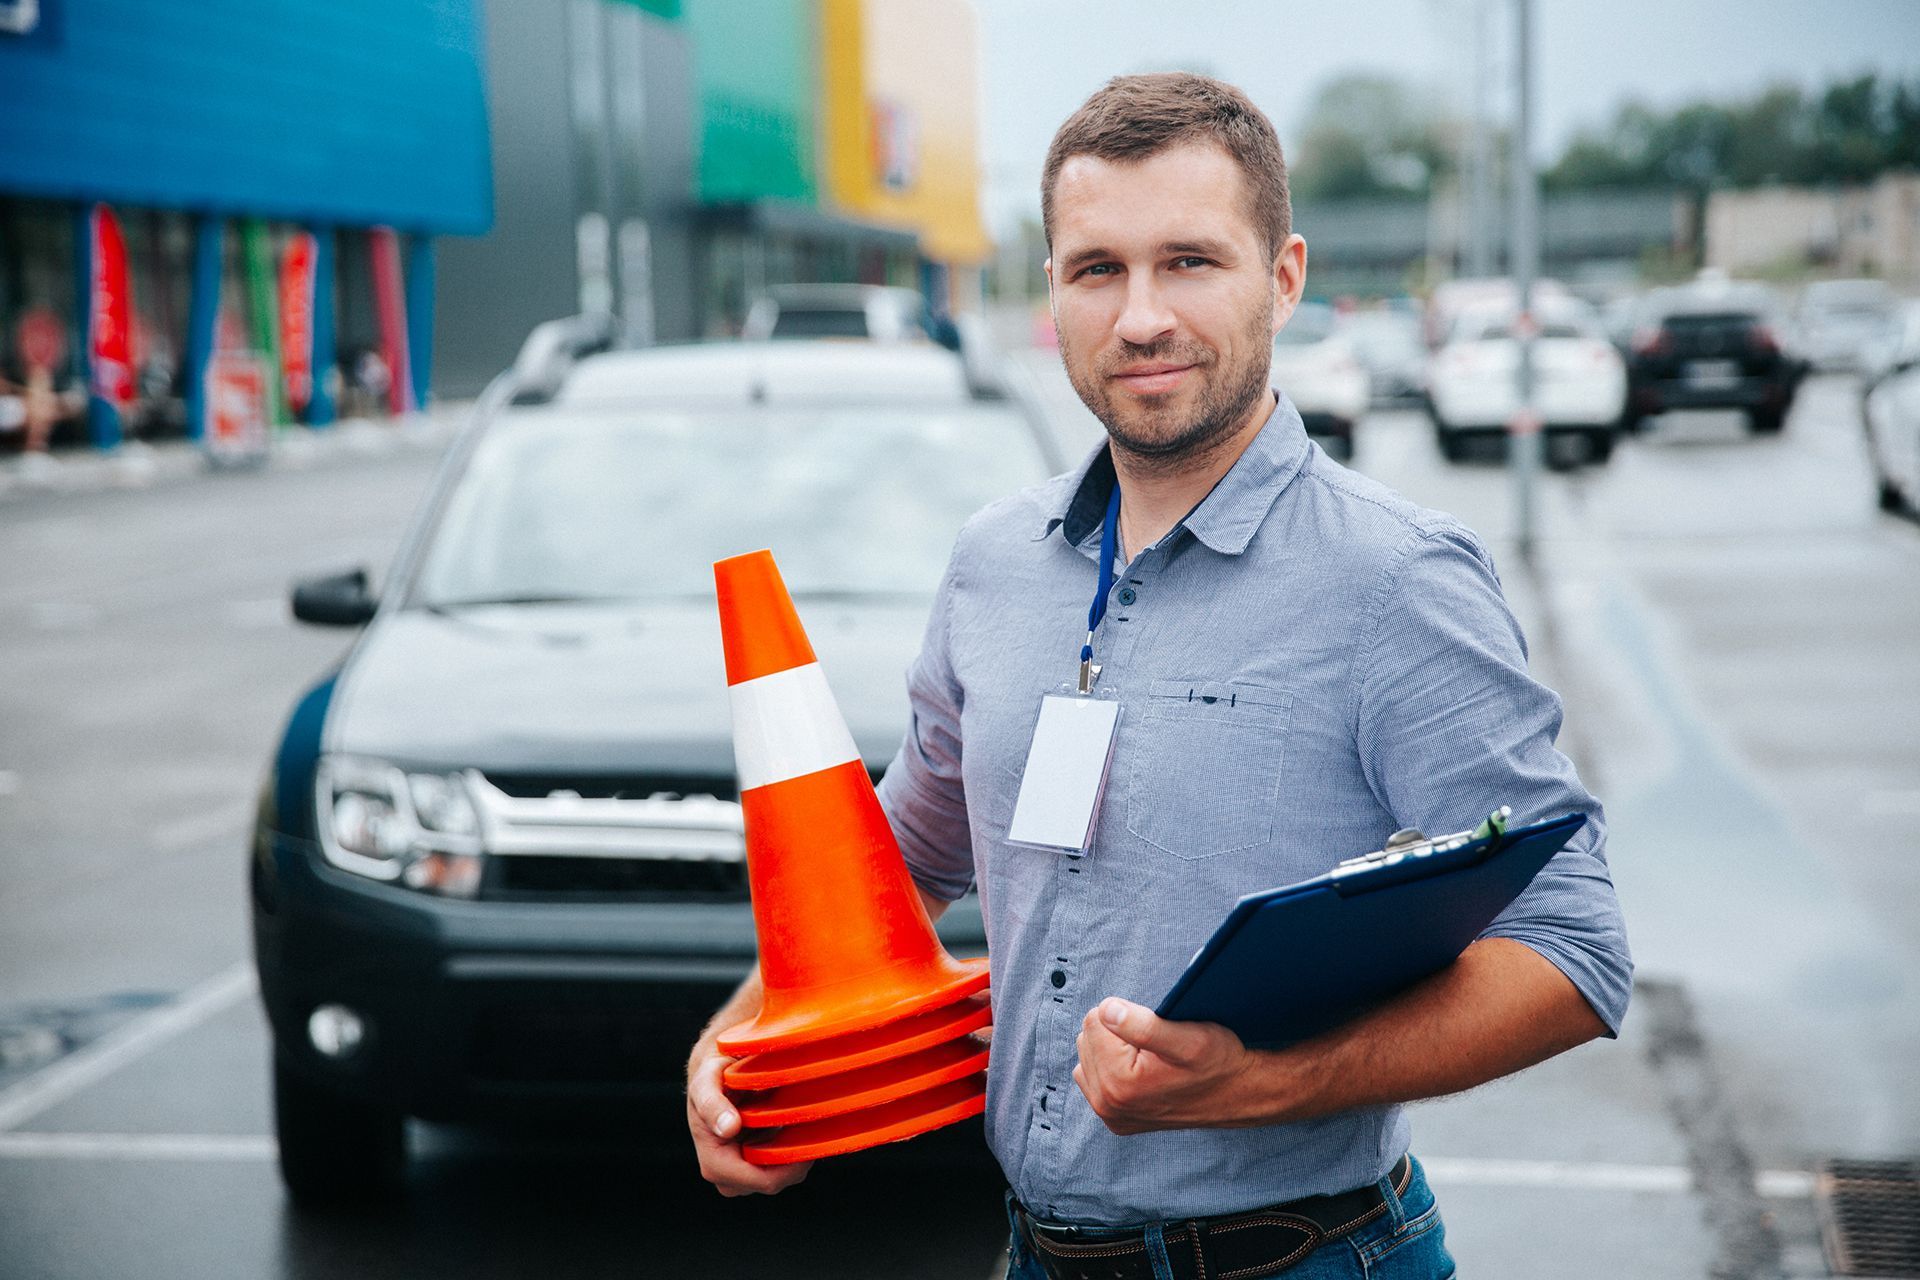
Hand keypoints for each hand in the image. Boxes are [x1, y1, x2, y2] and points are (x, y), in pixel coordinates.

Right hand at [686, 1041, 813, 1195]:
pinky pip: (781, 1167)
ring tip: (803, 1123)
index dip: (791, 1166)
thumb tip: (728, 1128)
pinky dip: (792, 1150)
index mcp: (714, 1164)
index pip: (763, 1181)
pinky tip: (796, 1127)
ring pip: (781, 1177)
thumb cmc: (709, 1080)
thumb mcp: (706, 1082)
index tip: (810, 1138)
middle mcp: (726, 1176)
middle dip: (796, 1160)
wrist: (712, 1080)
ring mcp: (740, 1175)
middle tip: (812, 1126)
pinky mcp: (753, 1167)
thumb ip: (712, 1104)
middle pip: (775, 1182)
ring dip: (796, 1154)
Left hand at [1072, 997, 1257, 1134]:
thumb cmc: (1217, 1062)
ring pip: (1088, 1054)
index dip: (1126, 1015)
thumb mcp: (1189, 1039)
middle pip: (1088, 1037)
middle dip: (1117, 1033)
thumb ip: (1143, 1026)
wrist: (1236, 1094)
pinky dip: (1112, 1067)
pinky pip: (1093, 1076)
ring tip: (1148, 1058)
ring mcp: (1110, 1115)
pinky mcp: (1115, 1119)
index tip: (1155, 1032)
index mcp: (1118, 1083)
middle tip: (1154, 1046)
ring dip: (1113, 1049)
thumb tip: (1105, 1010)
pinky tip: (1140, 1072)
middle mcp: (1107, 1104)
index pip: (1094, 1019)